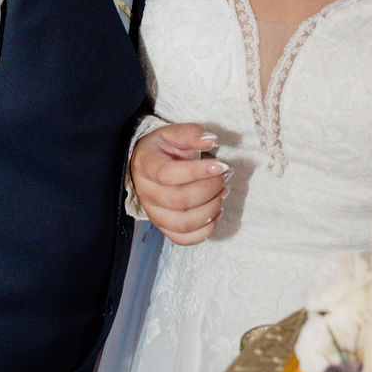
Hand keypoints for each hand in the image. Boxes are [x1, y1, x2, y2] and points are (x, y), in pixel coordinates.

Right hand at [130, 123, 227, 244]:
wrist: (146, 165)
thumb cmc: (163, 149)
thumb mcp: (173, 133)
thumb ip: (191, 134)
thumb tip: (211, 140)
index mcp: (146, 166)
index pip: (167, 174)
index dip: (197, 172)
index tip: (221, 165)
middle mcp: (147, 193)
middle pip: (179, 200)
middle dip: (210, 189)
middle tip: (226, 175)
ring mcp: (154, 213)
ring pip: (183, 223)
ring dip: (211, 209)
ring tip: (223, 192)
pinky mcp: (164, 227)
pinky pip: (184, 239)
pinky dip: (205, 231)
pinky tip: (217, 212)